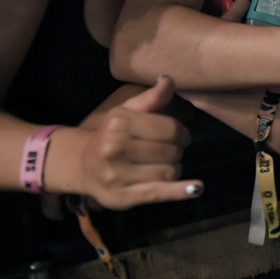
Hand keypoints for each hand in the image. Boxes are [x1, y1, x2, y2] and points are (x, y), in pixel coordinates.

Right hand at [72, 77, 200, 208]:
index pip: (169, 128)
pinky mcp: (122, 198)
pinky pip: (158, 193)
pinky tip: (196, 189)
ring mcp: (117, 176)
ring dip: (175, 168)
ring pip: (168, 172)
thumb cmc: (111, 134)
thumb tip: (168, 80)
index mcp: (120, 124)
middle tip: (171, 151)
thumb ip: (150, 98)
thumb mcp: (126, 110)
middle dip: (177, 151)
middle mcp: (115, 149)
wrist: (83, 165)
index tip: (181, 136)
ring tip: (166, 164)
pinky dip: (180, 191)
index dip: (182, 132)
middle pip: (170, 151)